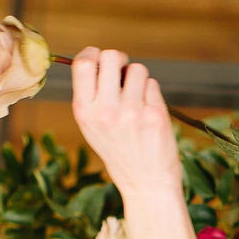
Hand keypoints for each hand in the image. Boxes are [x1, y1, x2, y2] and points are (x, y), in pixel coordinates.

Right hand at [69, 47, 180, 198]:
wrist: (146, 184)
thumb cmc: (119, 152)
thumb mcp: (92, 128)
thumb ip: (91, 96)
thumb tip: (98, 58)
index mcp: (84, 111)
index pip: (83, 63)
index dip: (94, 54)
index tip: (101, 60)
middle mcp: (105, 111)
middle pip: (111, 56)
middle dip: (119, 60)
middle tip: (124, 74)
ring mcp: (131, 112)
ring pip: (137, 69)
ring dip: (139, 79)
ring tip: (138, 101)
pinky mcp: (154, 115)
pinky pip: (153, 85)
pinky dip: (152, 94)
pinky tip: (149, 114)